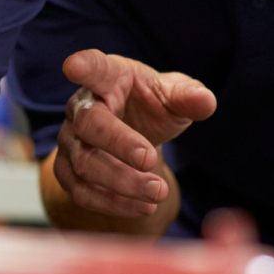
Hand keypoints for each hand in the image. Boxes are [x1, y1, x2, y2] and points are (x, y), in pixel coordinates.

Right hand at [53, 49, 215, 217]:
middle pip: (89, 124)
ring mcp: (70, 139)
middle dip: (119, 144)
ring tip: (157, 193)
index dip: (83, 67)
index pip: (94, 68)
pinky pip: (80, 191)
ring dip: (121, 182)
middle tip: (152, 161)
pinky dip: (112, 203)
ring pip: (84, 163)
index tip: (73, 66)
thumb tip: (206, 102)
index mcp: (107, 79)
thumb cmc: (150, 106)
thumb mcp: (173, 97)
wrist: (133, 131)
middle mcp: (81, 107)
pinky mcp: (67, 169)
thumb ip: (188, 97)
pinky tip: (143, 207)